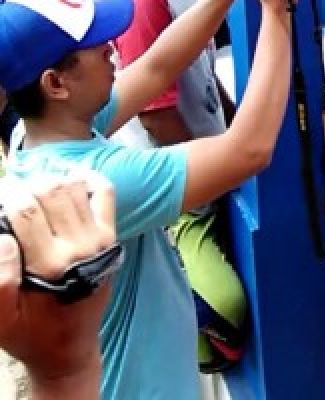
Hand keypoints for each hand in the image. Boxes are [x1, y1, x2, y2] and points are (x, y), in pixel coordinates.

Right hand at [0, 172, 115, 389]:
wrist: (69, 350)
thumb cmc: (29, 334)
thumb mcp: (1, 317)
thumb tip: (3, 237)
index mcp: (50, 264)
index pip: (25, 210)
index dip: (6, 193)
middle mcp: (80, 246)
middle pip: (51, 192)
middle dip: (25, 183)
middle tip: (9, 189)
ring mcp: (100, 239)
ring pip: (76, 188)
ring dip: (50, 178)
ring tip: (28, 184)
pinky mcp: (111, 238)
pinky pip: (105, 195)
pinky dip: (88, 178)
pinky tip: (66, 177)